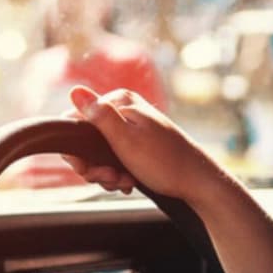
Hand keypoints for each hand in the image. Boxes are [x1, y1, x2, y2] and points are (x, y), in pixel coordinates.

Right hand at [65, 85, 230, 212]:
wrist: (198, 181)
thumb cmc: (165, 162)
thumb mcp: (126, 140)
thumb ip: (99, 116)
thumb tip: (74, 90)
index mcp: (119, 101)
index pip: (76, 121)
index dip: (77, 151)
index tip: (90, 171)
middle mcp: (123, 108)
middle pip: (86, 139)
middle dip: (95, 165)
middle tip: (112, 179)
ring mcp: (130, 124)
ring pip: (98, 151)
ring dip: (106, 172)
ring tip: (125, 182)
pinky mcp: (136, 140)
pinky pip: (112, 156)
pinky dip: (116, 172)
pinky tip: (129, 180)